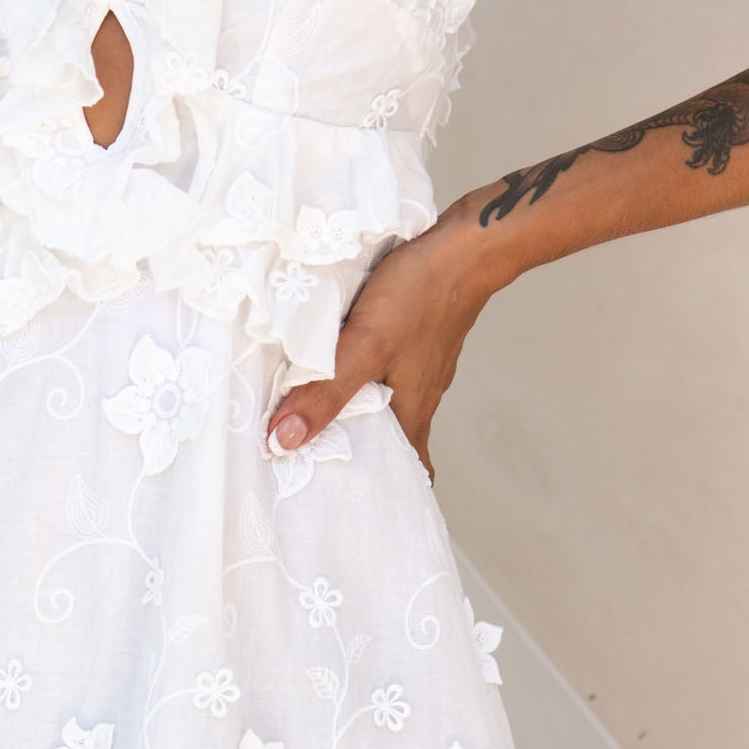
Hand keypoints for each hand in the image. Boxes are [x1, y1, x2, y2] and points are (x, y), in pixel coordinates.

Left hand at [264, 204, 503, 484]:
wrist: (466, 244)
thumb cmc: (419, 295)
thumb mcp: (363, 347)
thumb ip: (325, 394)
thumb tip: (282, 443)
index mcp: (412, 412)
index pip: (407, 472)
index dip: (381, 490)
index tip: (346, 503)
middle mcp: (420, 396)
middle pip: (391, 440)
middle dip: (359, 454)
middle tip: (316, 465)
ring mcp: (420, 365)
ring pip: (387, 403)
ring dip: (357, 414)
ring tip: (313, 418)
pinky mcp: (415, 337)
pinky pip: (386, 371)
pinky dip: (363, 378)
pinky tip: (338, 363)